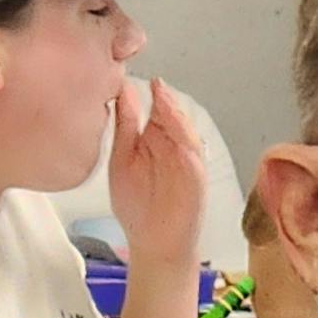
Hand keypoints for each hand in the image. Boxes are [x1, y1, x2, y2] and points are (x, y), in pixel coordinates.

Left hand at [104, 78, 208, 283]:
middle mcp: (173, 145)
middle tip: (154, 83)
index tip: (134, 73)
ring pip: (185, 132)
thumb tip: (123, 91)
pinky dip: (187, 147)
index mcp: (155, 137)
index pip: (155, 107)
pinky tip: (178, 137)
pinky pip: (193, 159)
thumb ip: (125, 126)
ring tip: (165, 101)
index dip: (148, 91)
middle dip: (165, 98)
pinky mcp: (195, 181)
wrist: (151, 244)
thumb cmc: (137, 206)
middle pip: (172, 115)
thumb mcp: (122, 159)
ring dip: (177, 117)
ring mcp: (186, 162)